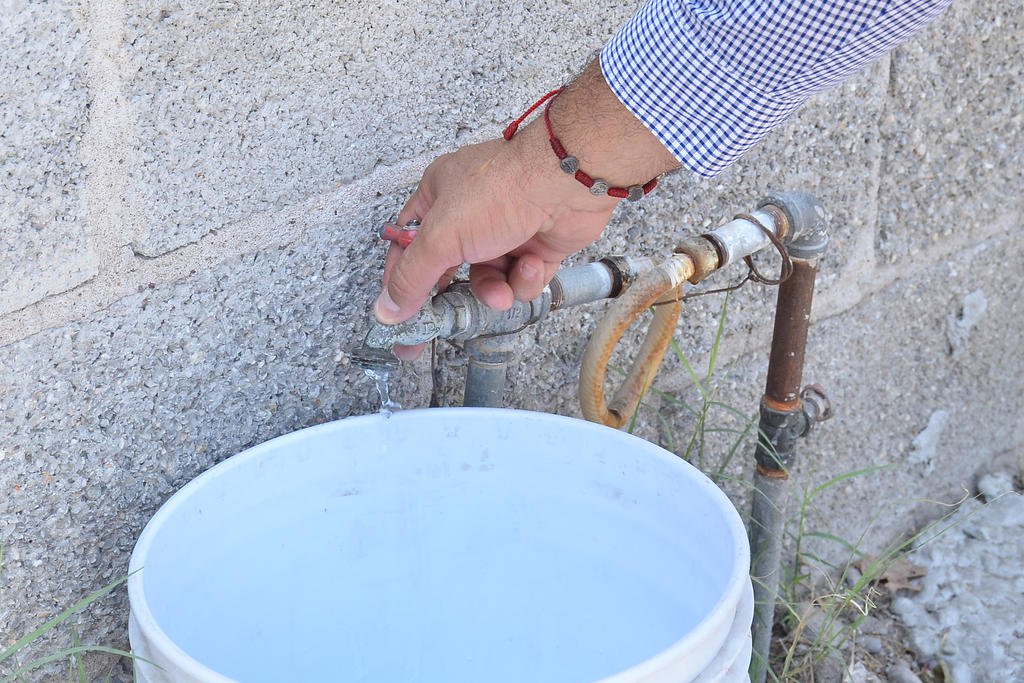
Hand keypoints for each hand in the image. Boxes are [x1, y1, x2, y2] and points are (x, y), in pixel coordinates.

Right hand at [374, 60, 678, 358]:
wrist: (565, 184)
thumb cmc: (503, 190)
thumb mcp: (442, 237)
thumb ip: (412, 276)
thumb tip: (388, 308)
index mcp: (439, 196)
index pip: (408, 245)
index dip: (402, 279)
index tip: (399, 313)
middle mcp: (470, 212)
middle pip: (450, 268)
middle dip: (454, 296)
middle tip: (448, 323)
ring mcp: (505, 229)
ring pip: (488, 279)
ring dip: (494, 289)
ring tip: (501, 291)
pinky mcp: (536, 245)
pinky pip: (520, 279)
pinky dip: (524, 279)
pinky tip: (530, 265)